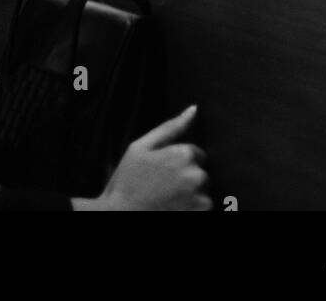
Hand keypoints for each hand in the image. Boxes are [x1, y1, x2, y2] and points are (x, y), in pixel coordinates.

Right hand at [73, 105, 211, 210]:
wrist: (121, 215)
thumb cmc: (128, 181)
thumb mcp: (141, 147)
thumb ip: (171, 127)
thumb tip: (193, 109)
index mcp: (183, 154)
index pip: (196, 153)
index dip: (178, 162)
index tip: (163, 171)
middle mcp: (195, 176)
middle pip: (201, 172)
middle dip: (187, 177)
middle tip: (164, 186)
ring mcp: (199, 199)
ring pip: (203, 191)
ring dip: (191, 194)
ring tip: (168, 199)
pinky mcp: (199, 214)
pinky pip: (204, 208)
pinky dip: (192, 208)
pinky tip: (174, 208)